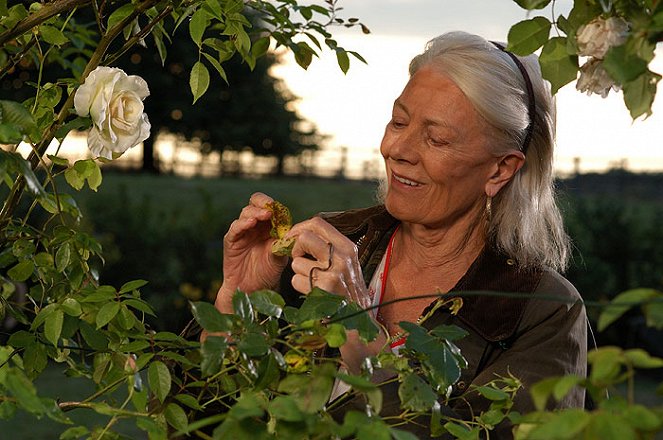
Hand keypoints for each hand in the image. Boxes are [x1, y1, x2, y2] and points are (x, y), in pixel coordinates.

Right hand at [215, 192, 287, 311]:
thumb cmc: (267, 273)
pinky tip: (250, 223)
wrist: (252, 290)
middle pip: (256, 204)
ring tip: (264, 215)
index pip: (270, 208)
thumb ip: (283, 243)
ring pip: (246, 213)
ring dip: (255, 212)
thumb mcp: (280, 257)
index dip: (275, 206)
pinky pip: (235, 228)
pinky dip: (242, 224)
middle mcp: (255, 226)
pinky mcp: (231, 241)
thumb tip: (293, 232)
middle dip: (264, 203)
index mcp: (268, 226)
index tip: (282, 209)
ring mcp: (243, 232)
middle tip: (271, 207)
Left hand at [288, 217, 387, 373]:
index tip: (292, 238)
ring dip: (298, 274)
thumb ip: (328, 249)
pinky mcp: (323, 289)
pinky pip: (296, 281)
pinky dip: (300, 288)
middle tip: (298, 259)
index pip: (318, 223)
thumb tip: (300, 234)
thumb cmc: (348, 293)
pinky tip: (313, 295)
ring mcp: (334, 273)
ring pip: (296, 262)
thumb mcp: (346, 265)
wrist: (359, 324)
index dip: (299, 228)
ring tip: (313, 284)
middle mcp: (342, 257)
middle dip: (294, 248)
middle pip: (304, 237)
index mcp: (348, 247)